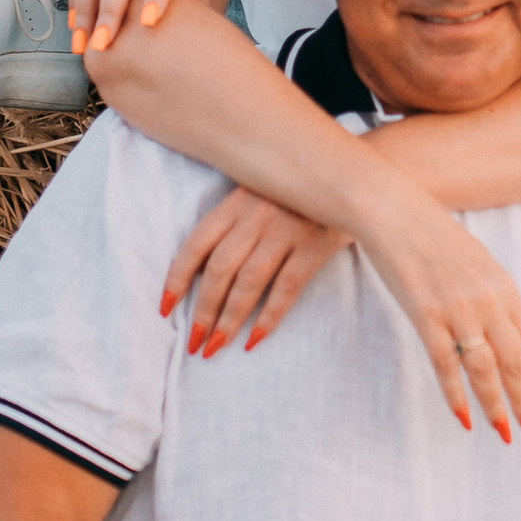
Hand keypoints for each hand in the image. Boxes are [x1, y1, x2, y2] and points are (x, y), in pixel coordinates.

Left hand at [162, 189, 344, 354]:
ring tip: (216, 346)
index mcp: (237, 200)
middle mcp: (257, 215)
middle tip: (194, 341)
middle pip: (219, 269)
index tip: (166, 308)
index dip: (177, 278)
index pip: (197, 243)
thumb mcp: (261, 193)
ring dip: (228, 319)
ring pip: (248, 282)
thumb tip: (204, 270)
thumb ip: (236, 220)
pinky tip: (254, 339)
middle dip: (203, 309)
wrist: (354, 174)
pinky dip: (268, 317)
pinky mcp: (314, 245)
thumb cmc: (300, 190)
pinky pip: (286, 288)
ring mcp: (286, 229)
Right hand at [350, 174, 520, 447]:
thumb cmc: (437, 238)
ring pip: (485, 368)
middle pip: (516, 361)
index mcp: (504, 287)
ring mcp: (456, 308)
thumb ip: (510, 304)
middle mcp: (487, 299)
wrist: (394, 211)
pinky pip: (446, 364)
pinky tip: (463, 418)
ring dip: (496, 405)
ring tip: (504, 433)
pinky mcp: (425, 314)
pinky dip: (456, 395)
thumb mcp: (484, 265)